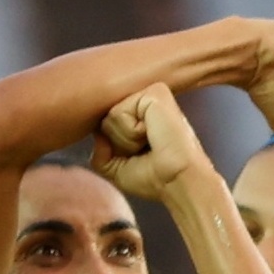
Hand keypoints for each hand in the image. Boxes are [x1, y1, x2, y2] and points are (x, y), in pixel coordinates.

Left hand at [93, 83, 209, 201]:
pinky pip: (119, 113)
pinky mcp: (153, 93)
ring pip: (110, 116)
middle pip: (105, 119)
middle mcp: (146, 102)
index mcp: (142, 117)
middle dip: (118, 143)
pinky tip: (152, 134)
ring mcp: (150, 95)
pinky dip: (131, 132)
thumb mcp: (116, 169)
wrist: (177, 181)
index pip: (106, 124)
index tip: (140, 156)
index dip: (114, 147)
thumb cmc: (155, 178)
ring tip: (150, 142)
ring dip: (126, 140)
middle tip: (145, 150)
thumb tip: (97, 133)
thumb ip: (99, 153)